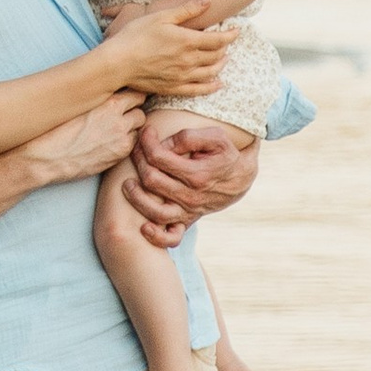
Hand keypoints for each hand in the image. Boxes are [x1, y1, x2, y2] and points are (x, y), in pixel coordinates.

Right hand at [24, 92, 144, 182]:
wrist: (48, 156)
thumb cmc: (56, 130)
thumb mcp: (78, 105)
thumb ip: (98, 100)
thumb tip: (107, 94)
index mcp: (107, 101)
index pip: (136, 92)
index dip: (132, 96)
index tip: (127, 100)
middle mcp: (117, 117)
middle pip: (141, 109)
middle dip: (133, 112)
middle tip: (121, 117)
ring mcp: (121, 136)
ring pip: (139, 128)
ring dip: (131, 128)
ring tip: (114, 131)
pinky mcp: (120, 153)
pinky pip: (133, 144)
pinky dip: (126, 143)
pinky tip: (111, 144)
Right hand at [109, 3, 232, 98]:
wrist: (118, 62)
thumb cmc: (136, 35)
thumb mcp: (162, 16)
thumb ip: (187, 10)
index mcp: (188, 41)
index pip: (218, 39)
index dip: (231, 35)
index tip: (237, 30)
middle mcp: (189, 61)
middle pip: (216, 56)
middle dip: (225, 48)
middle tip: (227, 42)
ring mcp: (182, 76)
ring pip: (211, 73)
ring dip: (221, 65)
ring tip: (224, 60)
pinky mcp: (174, 88)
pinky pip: (199, 90)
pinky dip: (211, 87)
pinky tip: (217, 84)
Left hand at [121, 116, 257, 245]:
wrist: (242, 178)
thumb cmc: (226, 153)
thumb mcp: (216, 138)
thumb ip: (189, 138)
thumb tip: (164, 144)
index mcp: (197, 174)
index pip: (158, 157)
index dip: (146, 142)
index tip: (146, 132)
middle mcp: (192, 196)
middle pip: (151, 181)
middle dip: (138, 161)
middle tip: (136, 149)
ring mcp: (189, 211)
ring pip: (156, 212)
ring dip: (136, 198)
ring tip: (127, 184)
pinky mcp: (188, 220)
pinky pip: (171, 237)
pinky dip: (156, 236)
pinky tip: (144, 227)